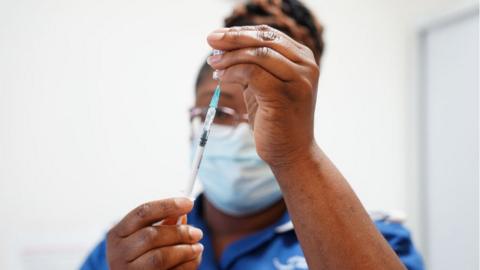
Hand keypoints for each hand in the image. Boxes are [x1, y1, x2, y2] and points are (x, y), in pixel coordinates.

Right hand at [106, 198, 202, 269]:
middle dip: (179, 232)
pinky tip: (192, 260)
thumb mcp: (141, 237)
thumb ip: (161, 224)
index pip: (143, 212)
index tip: (188, 203)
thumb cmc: (136, 257)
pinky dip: (185, 266)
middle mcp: (119, 252)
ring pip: (160, 257)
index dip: (168, 205)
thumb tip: (182, 213)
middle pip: (152, 235)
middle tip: (197, 232)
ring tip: (197, 248)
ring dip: (185, 251)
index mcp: (118, 234)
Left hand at [206, 25, 319, 167]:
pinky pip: (252, 73)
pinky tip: (221, 77)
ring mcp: (298, 80)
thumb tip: (223, 46)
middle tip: (210, 41)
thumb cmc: (276, 120)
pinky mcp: (284, 95)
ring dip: (230, 56)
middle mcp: (306, 66)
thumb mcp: (265, 86)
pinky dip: (232, 72)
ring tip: (213, 63)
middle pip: (264, 39)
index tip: (218, 36)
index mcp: (303, 59)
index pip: (269, 34)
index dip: (241, 31)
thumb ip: (253, 66)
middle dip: (232, 38)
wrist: (292, 153)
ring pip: (257, 54)